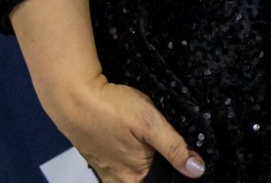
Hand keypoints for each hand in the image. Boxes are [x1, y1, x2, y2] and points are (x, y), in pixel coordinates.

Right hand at [45, 74, 204, 182]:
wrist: (72, 96)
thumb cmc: (112, 109)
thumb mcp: (150, 123)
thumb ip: (174, 147)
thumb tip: (197, 170)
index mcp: (133, 177)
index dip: (174, 174)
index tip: (188, 164)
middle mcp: (117, 178)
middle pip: (145, 181)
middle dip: (160, 169)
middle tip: (175, 152)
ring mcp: (104, 168)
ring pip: (131, 174)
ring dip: (145, 166)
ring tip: (158, 148)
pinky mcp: (96, 155)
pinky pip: (119, 164)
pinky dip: (131, 158)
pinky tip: (138, 144)